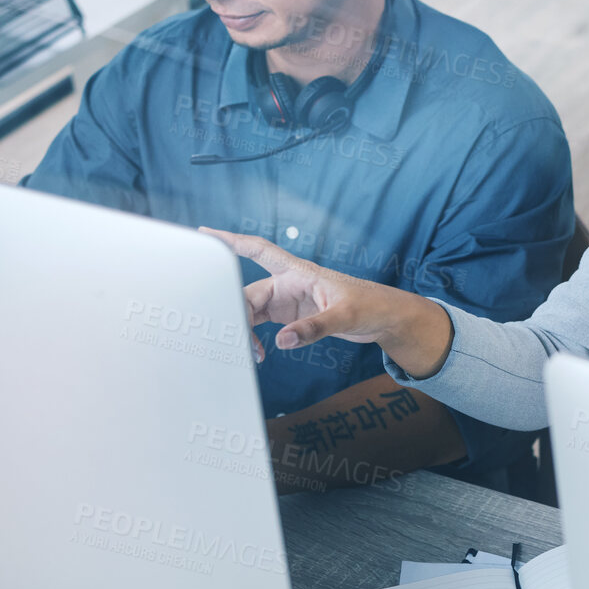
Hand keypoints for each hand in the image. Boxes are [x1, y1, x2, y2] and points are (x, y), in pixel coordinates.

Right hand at [198, 228, 454, 376]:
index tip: (204, 235)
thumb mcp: (345, 316)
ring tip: (251, 352)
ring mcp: (286, 301)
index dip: (231, 241)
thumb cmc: (370, 305)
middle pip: (248, 293)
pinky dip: (254, 338)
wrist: (384, 318)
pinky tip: (259, 353)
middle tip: (231, 337)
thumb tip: (283, 341)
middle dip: (235, 313)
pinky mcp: (290, 316)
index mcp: (299, 272)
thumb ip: (314, 328)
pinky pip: (260, 324)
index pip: (259, 250)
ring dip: (244, 330)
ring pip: (250, 311)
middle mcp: (288, 284)